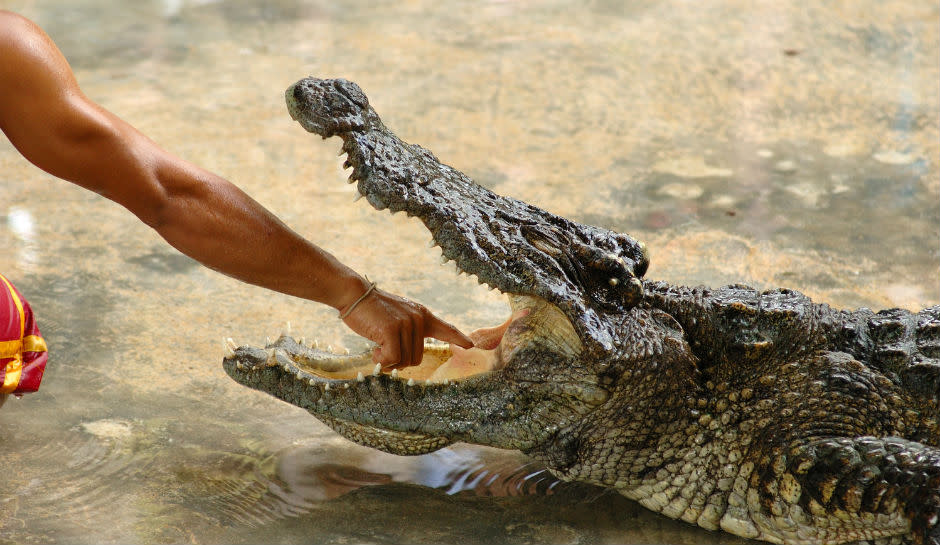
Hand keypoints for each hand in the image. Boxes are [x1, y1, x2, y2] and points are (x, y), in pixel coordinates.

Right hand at [340, 287, 472, 368]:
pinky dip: (381, 360)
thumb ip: (408, 332)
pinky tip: (373, 351)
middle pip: (416, 358)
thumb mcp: (397, 318)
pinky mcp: (393, 330)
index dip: (458, 337)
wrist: (354, 295)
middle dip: (399, 360)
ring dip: (388, 360)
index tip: (471, 344)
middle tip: (384, 350)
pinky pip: (392, 358)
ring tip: (378, 346)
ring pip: (404, 360)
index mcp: (422, 315)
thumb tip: (409, 358)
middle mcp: (419, 319)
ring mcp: (407, 324)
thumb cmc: (372, 311)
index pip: (445, 328)